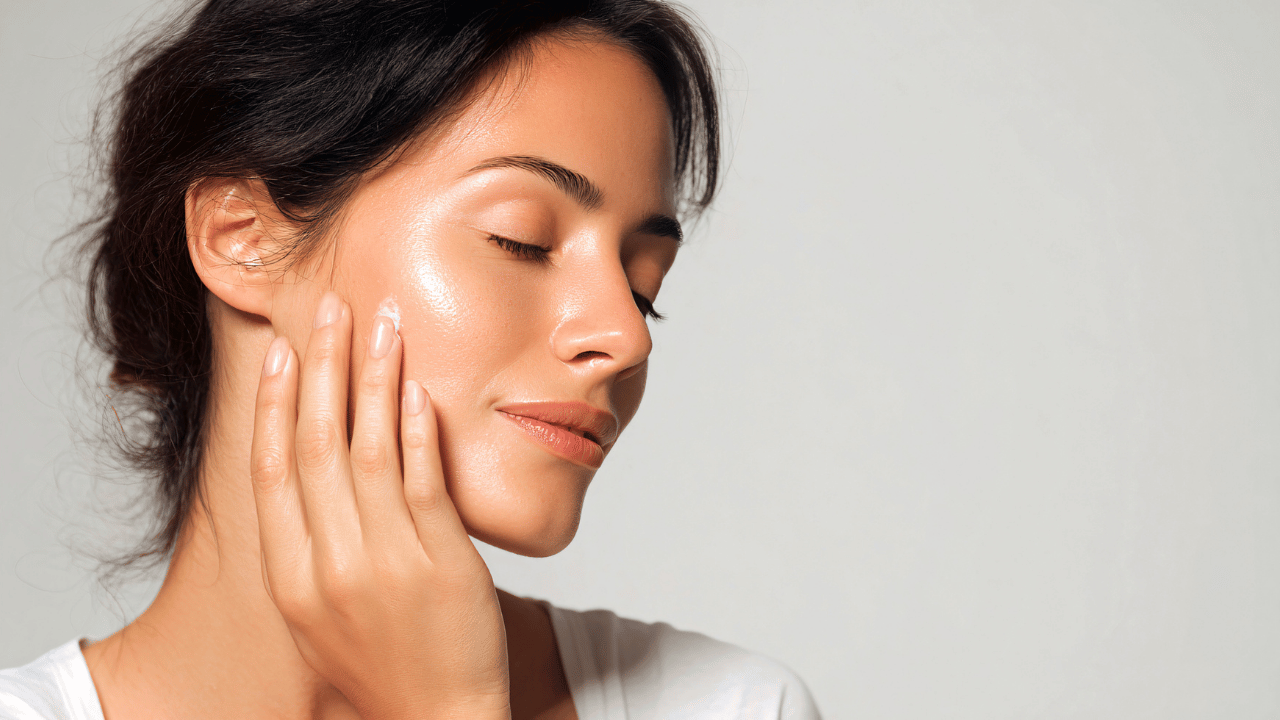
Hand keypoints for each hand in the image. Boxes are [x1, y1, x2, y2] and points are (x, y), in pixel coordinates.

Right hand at [250, 291, 510, 718]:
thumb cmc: (379, 665)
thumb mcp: (318, 614)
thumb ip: (308, 547)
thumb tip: (306, 473)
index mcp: (290, 577)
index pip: (271, 471)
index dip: (274, 404)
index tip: (280, 352)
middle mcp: (328, 565)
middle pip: (316, 445)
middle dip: (322, 367)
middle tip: (328, 308)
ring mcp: (384, 563)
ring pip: (370, 449)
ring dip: (374, 378)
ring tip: (381, 322)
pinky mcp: (440, 561)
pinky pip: (423, 480)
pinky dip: (418, 429)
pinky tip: (417, 386)